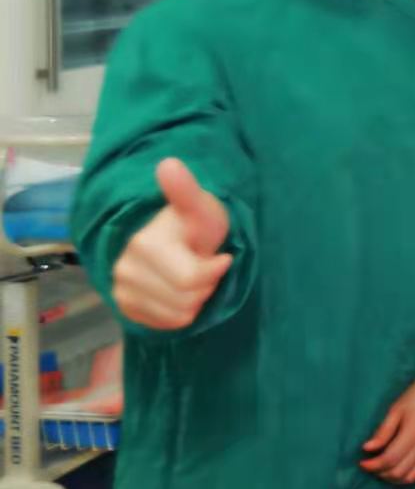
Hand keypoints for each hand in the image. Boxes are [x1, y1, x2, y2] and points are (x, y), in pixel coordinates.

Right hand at [110, 159, 232, 330]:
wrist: (175, 238)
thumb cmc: (195, 224)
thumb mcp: (200, 206)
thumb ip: (186, 190)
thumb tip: (168, 164)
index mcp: (144, 244)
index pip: (192, 280)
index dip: (215, 270)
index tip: (220, 255)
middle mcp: (125, 268)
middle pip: (187, 299)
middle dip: (206, 284)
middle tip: (202, 264)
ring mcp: (121, 289)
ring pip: (178, 314)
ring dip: (195, 298)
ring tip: (191, 275)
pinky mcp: (124, 307)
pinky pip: (166, 324)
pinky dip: (181, 312)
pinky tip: (179, 290)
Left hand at [360, 357, 414, 484]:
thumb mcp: (396, 408)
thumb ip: (383, 431)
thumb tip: (367, 449)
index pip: (390, 459)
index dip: (373, 465)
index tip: (362, 463)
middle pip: (400, 472)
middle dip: (381, 473)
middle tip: (371, 466)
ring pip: (411, 477)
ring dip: (394, 477)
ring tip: (383, 469)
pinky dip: (407, 473)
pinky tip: (399, 464)